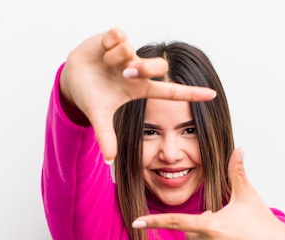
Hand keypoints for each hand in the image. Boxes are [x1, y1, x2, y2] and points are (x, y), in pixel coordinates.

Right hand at [60, 28, 216, 162]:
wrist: (71, 77)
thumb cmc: (91, 96)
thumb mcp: (99, 115)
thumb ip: (106, 136)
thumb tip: (109, 161)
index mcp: (140, 89)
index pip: (171, 92)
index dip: (192, 93)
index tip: (213, 95)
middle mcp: (138, 69)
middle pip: (156, 65)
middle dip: (142, 67)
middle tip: (125, 73)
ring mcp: (128, 53)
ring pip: (132, 49)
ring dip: (115, 57)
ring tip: (105, 64)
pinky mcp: (115, 36)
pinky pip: (118, 34)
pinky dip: (107, 43)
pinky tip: (101, 50)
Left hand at [132, 148, 284, 239]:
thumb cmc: (262, 221)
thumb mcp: (248, 196)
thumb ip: (237, 172)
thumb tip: (239, 148)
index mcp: (210, 225)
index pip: (176, 222)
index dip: (154, 222)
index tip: (135, 223)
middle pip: (192, 235)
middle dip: (204, 230)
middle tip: (227, 227)